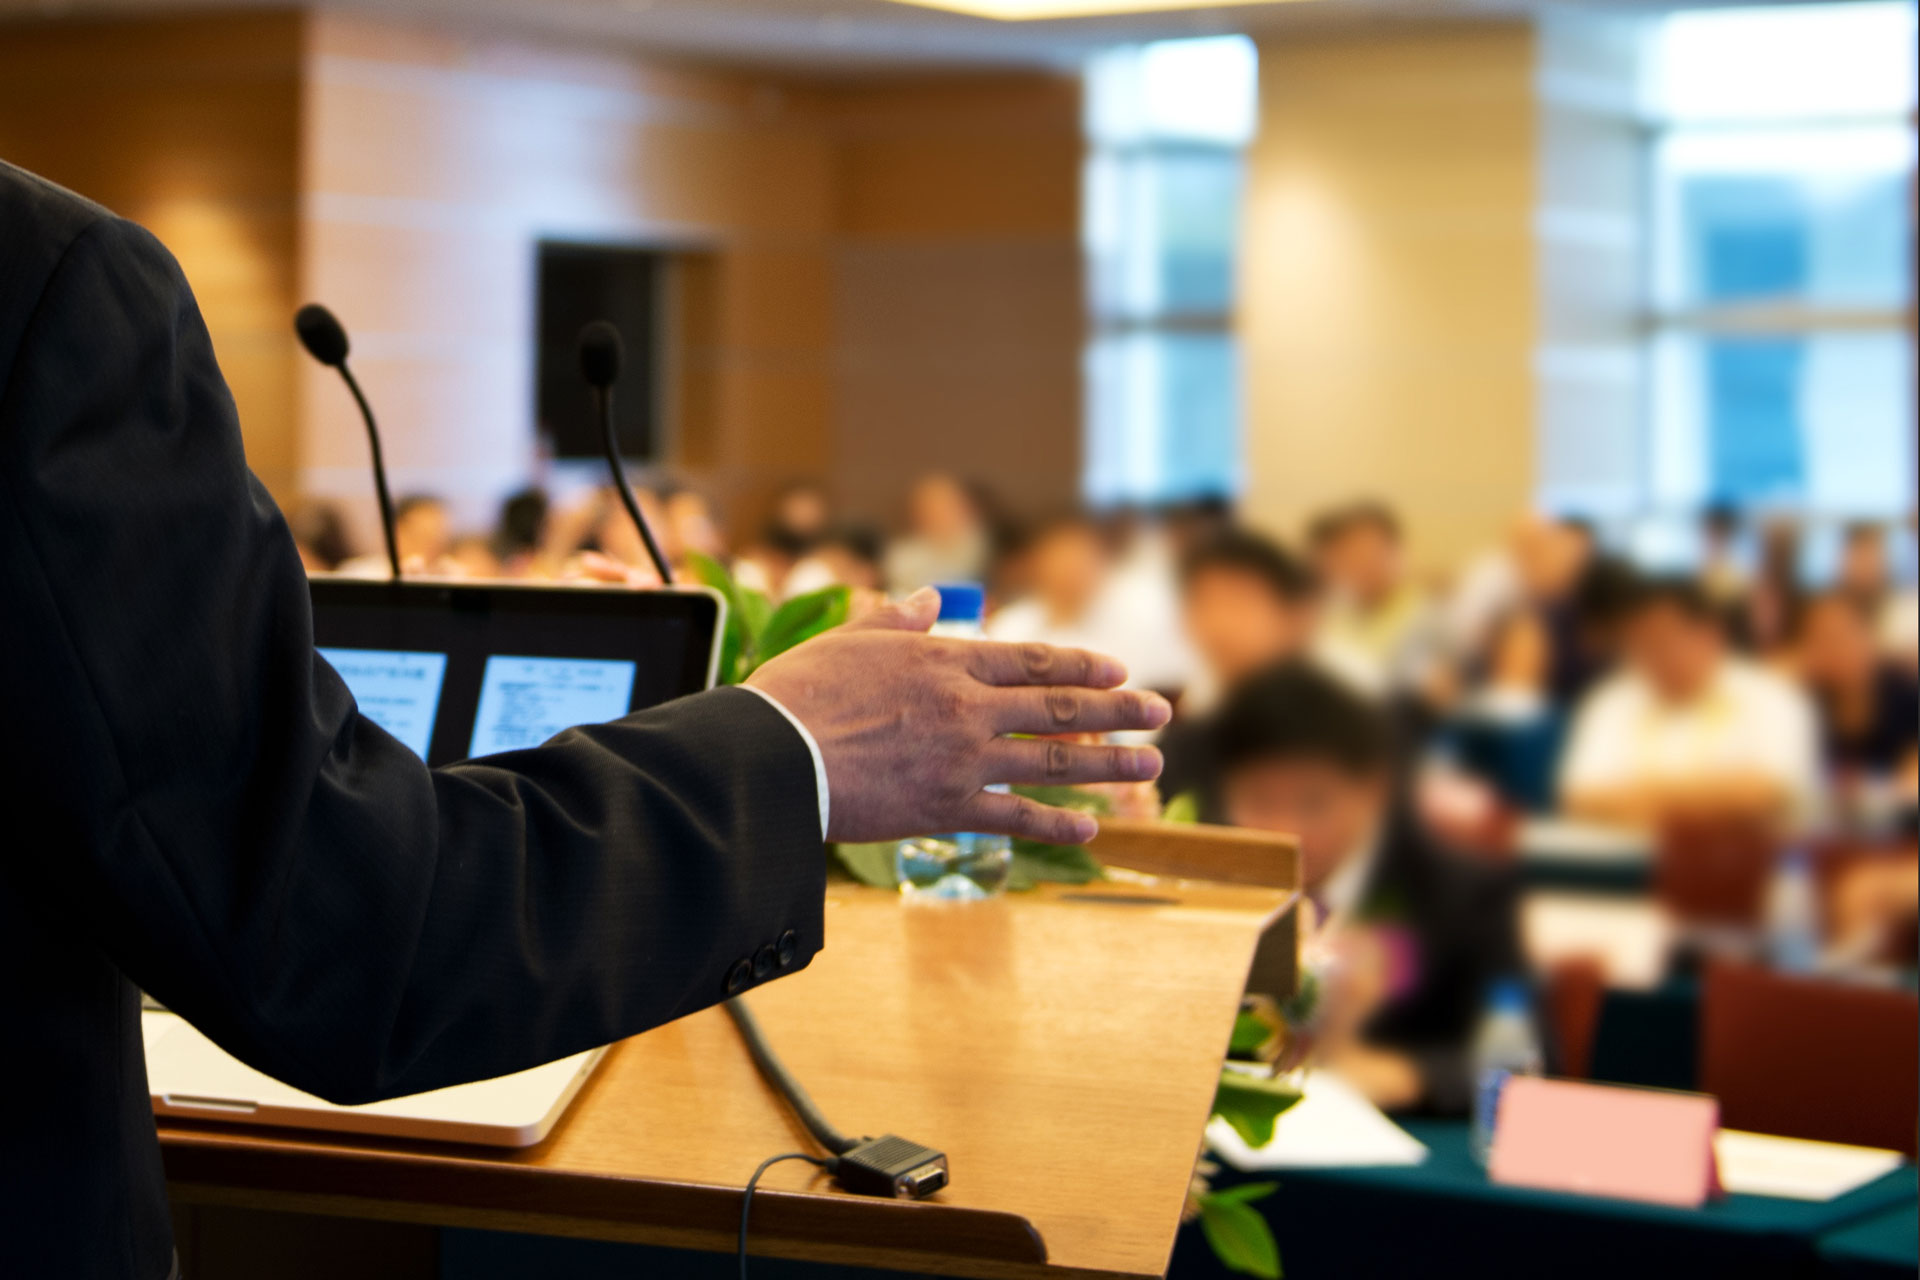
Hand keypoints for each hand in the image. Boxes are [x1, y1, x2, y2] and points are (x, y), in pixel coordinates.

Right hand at [747, 587, 1170, 843]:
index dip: (1082, 664)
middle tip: (1162, 712)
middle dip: (1119, 709)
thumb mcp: (848, 639)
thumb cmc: (798, 695)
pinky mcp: (947, 808)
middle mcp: (966, 707)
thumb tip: (925, 597)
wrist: (772, 759)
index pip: (1031, 659)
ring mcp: (963, 760)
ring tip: (1151, 765)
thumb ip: (894, 619)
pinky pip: (1016, 817)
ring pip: (1053, 760)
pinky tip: (1091, 826)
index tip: (1119, 669)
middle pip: (1059, 705)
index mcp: (944, 660)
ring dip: (1109, 763)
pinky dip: (1057, 822)